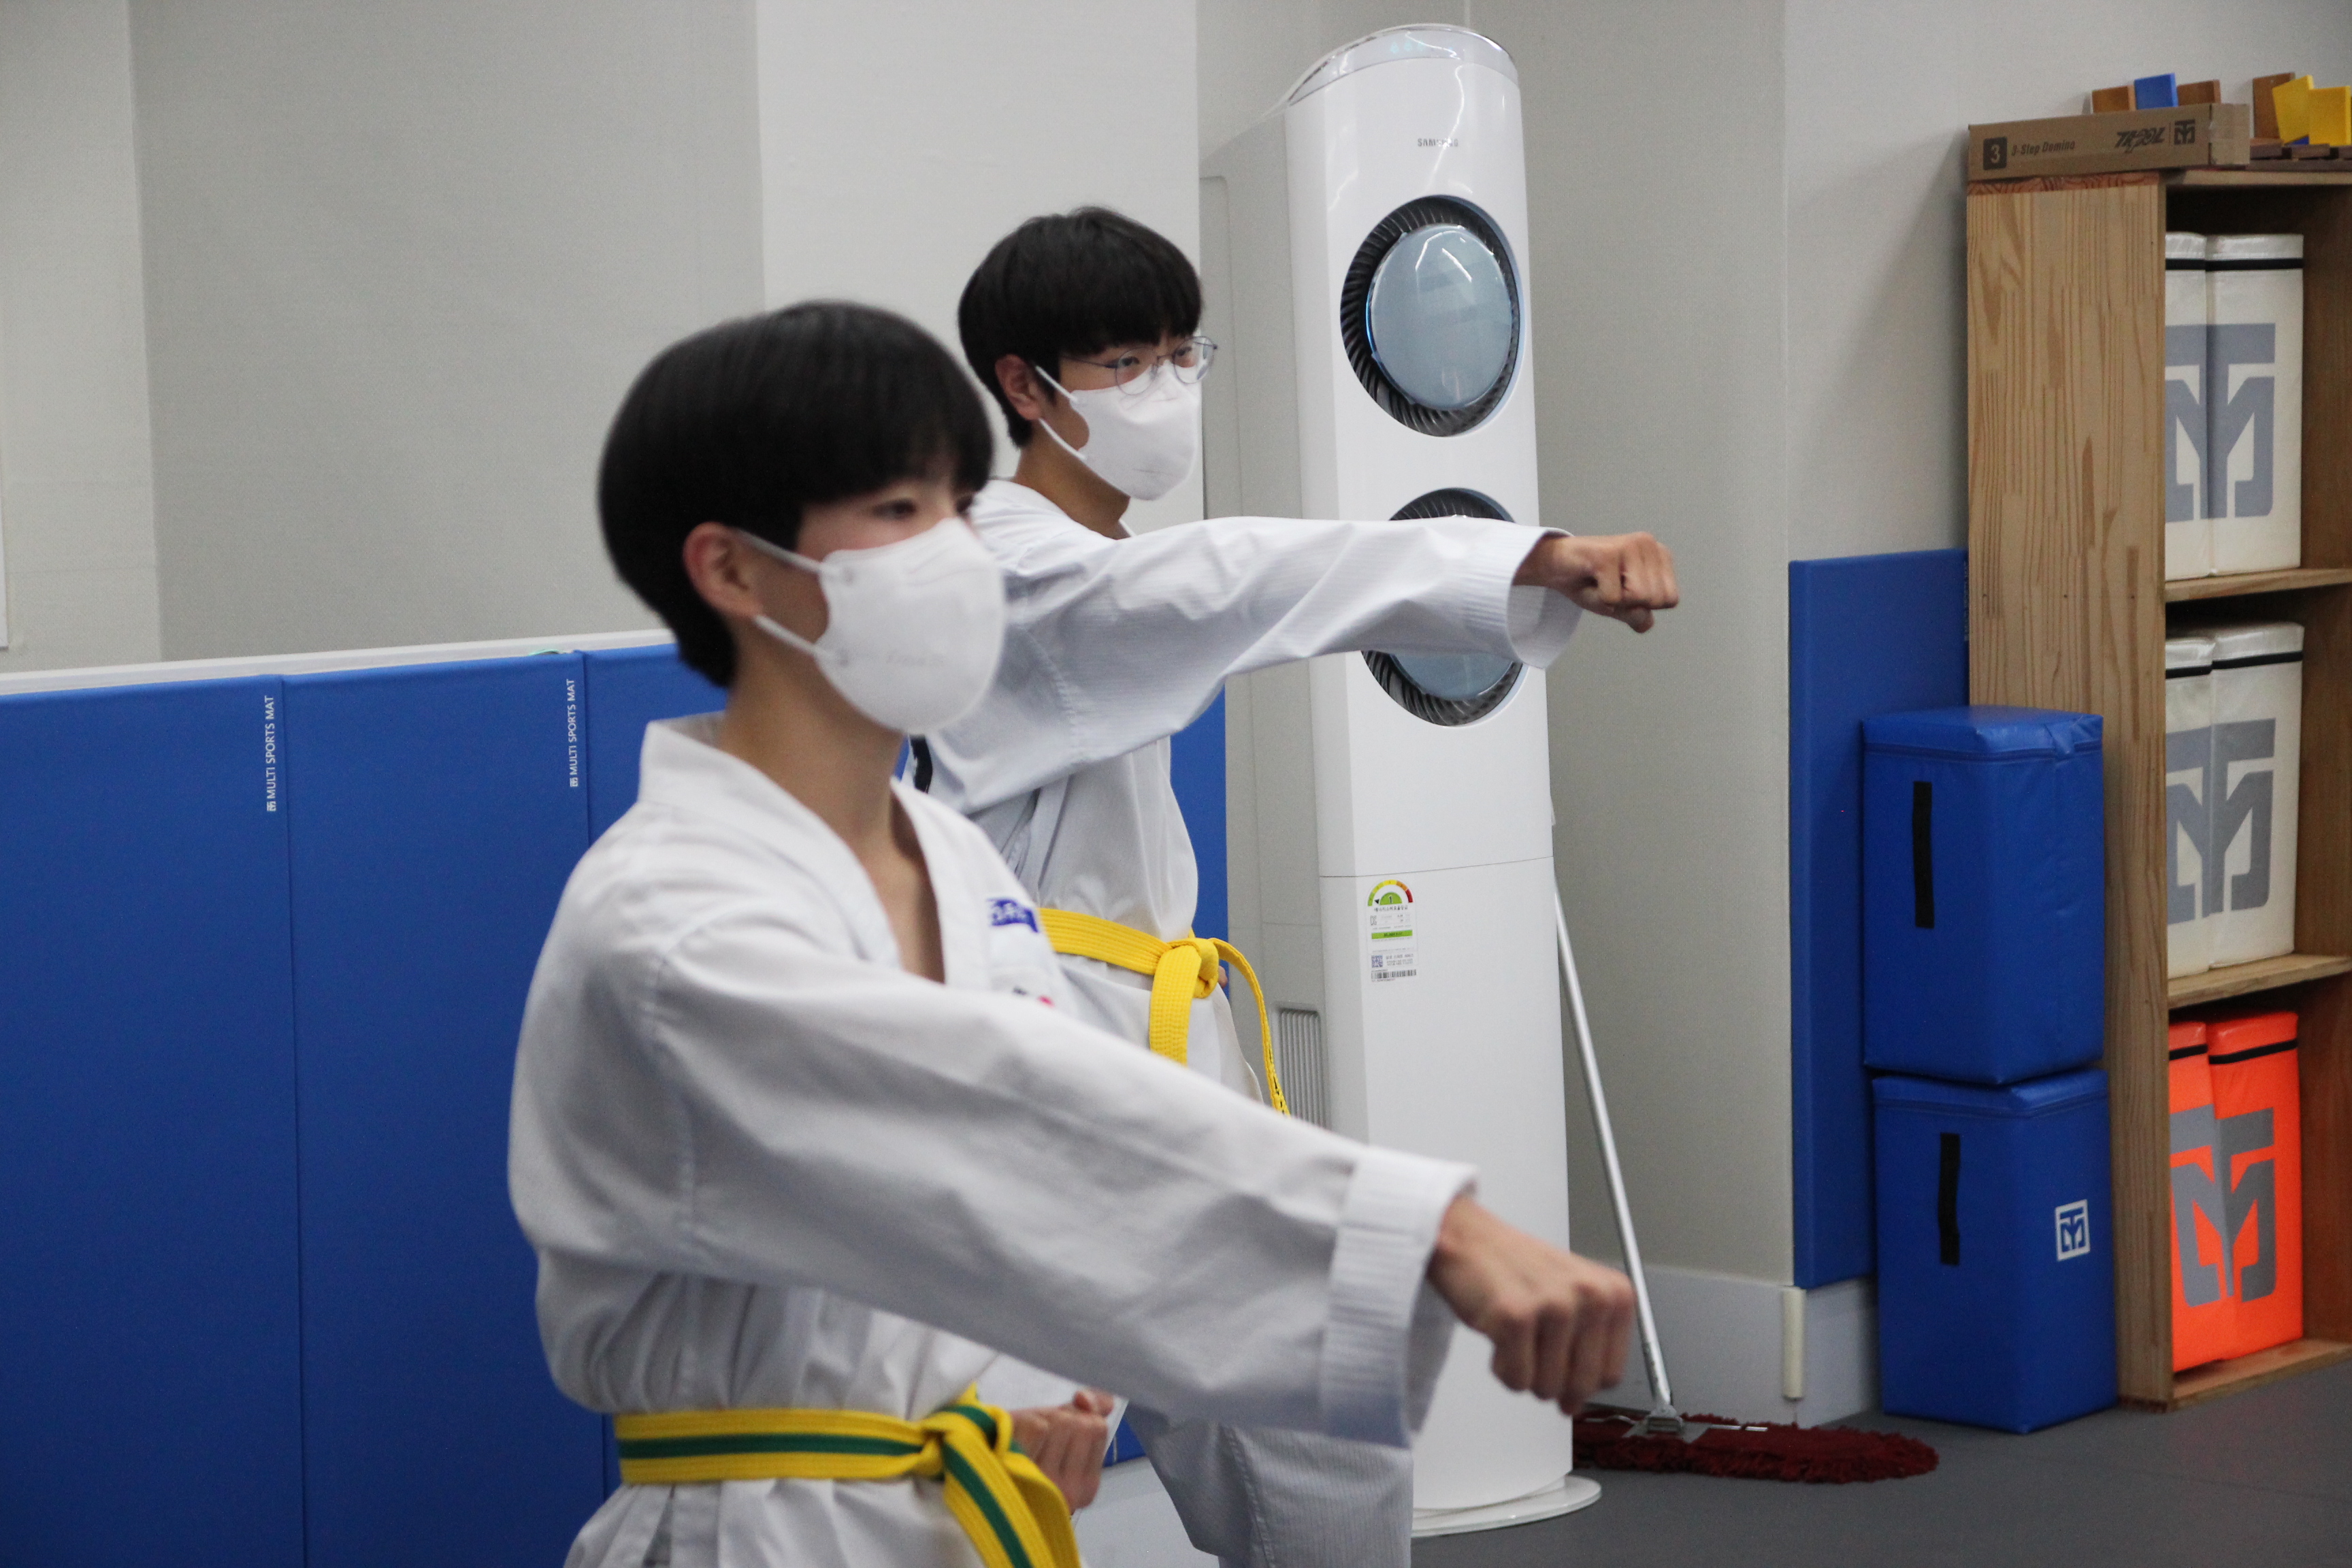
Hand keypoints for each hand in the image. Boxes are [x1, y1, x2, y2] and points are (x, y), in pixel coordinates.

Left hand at [1010, 1389, 1116, 1510]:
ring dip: (1039, 1416)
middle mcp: (1069, 1492)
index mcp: (1087, 1487)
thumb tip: (1094, 1401)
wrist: (977, 1470)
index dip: (1077, 1416)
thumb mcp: (1063, 1433)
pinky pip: (1037, 1426)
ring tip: (1022, 1435)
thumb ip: (1093, 1410)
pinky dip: (1024, 1420)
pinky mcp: (1018, 1473)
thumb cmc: (1025, 1450)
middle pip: (1078, 1424)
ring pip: (1058, 1422)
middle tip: (1036, 1433)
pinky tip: (1010, 1436)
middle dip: (1058, 1416)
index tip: (1057, 1430)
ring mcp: (1044, 1485)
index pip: (1097, 1428)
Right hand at [1425, 1195, 1634, 1413]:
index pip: (1611, 1374)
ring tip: (1516, 1334)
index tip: (1562, 1366)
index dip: (1581, 1381)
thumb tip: (1575, 1404)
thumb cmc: (1516, 1269)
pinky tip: (1499, 1334)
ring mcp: (1554, 1306)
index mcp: (1614, 1293)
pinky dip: (1502, 1368)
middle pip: (1581, 1385)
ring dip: (1523, 1372)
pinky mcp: (1516, 1317)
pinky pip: (1516, 1380)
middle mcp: (1591, 1297)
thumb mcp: (1572, 1299)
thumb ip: (1586, 1349)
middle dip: (1551, 1382)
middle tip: (1533, 1351)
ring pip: (1547, 1387)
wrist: (1469, 1239)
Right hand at [1514, 532, 1678, 631]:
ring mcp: (1630, 546)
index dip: (1642, 605)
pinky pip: (1612, 598)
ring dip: (1612, 601)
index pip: (1670, 601)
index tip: (1620, 589)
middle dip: (1628, 604)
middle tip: (1607, 586)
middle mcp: (1649, 545)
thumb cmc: (1588, 581)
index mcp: (1660, 555)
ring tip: (1600, 582)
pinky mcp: (1608, 553)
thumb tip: (1645, 623)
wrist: (1553, 565)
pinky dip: (1597, 599)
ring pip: (1638, 599)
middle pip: (1655, 601)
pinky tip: (1589, 579)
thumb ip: (1637, 614)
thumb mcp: (1618, 605)